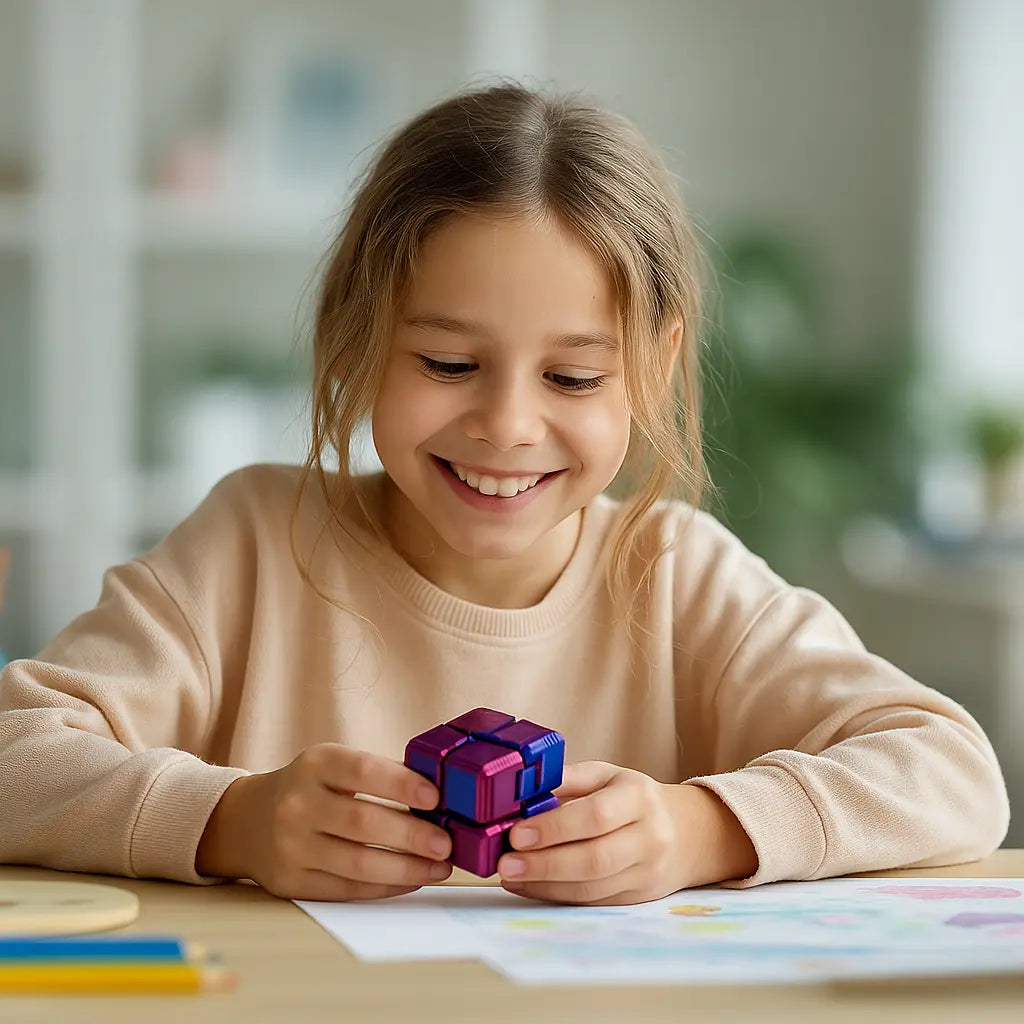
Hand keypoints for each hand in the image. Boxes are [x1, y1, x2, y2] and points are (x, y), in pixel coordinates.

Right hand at [196, 743, 452, 900]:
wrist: (248, 819)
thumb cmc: (310, 787)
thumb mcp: (334, 765)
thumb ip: (379, 775)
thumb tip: (439, 799)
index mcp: (315, 764)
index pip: (363, 771)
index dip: (402, 784)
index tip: (436, 797)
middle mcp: (298, 804)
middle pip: (363, 823)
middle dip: (412, 836)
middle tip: (447, 843)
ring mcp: (291, 846)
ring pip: (357, 864)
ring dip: (406, 868)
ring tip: (439, 867)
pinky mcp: (291, 882)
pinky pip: (347, 889)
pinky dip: (385, 887)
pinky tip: (411, 879)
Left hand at [496, 761, 751, 904]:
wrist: (685, 833)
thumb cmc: (632, 799)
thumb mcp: (606, 776)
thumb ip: (567, 779)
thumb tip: (521, 789)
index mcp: (639, 797)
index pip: (596, 816)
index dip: (555, 828)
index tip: (518, 833)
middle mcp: (649, 837)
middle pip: (595, 858)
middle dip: (545, 864)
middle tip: (505, 862)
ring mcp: (646, 872)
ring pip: (592, 887)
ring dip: (545, 884)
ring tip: (509, 875)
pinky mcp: (636, 898)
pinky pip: (592, 901)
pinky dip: (555, 895)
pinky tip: (528, 886)